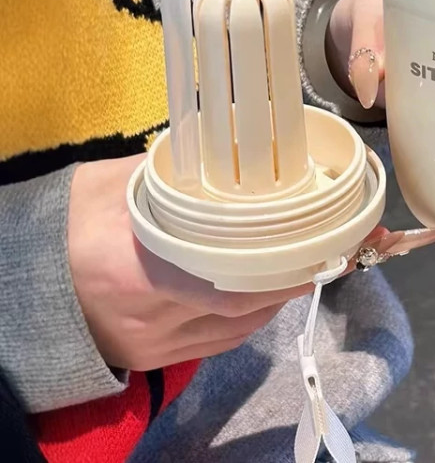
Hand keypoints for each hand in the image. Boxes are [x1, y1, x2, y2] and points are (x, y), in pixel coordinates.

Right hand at [68, 155, 315, 370]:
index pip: (227, 278)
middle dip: (290, 282)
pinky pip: (215, 346)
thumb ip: (175, 173)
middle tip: (328, 257)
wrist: (28, 274)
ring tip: (303, 270)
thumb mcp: (121, 182)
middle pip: (238, 307)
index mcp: (139, 268)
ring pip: (233, 331)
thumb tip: (228, 153)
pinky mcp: (151, 358)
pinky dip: (247, 322)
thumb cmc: (75, 218)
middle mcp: (149, 315)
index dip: (278, 269)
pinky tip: (265, 297)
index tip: (318, 248)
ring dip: (274, 302)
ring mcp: (151, 343)